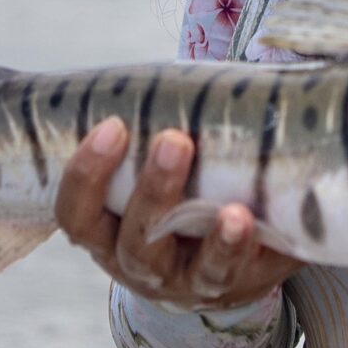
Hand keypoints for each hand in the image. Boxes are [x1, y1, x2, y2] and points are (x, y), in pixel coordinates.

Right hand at [54, 118, 303, 311]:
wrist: (207, 259)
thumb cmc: (167, 190)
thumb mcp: (137, 168)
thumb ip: (138, 126)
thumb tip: (142, 60)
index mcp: (105, 234)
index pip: (77, 214)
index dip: (87, 175)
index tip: (113, 125)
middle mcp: (142, 267)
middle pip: (139, 242)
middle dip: (155, 192)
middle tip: (175, 140)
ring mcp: (194, 284)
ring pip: (201, 271)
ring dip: (219, 242)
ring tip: (236, 212)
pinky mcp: (242, 288)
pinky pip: (255, 276)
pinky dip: (262, 252)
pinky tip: (271, 223)